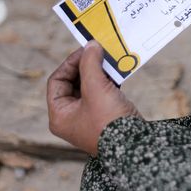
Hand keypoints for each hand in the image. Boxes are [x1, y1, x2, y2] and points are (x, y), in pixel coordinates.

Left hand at [47, 41, 139, 155]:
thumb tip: (91, 45)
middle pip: (72, 83)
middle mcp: (70, 118)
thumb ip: (90, 64)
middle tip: (98, 52)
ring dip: (99, 72)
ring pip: (89, 87)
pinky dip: (108, 81)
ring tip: (109, 60)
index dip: (70, 63)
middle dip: (86, 67)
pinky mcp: (105, 117)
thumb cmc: (109, 121)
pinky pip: (102, 93)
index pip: (57, 81)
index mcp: (59, 115)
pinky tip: (118, 72)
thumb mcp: (96, 88)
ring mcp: (88, 118)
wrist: (134, 144)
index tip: (86, 50)